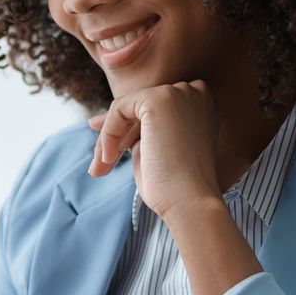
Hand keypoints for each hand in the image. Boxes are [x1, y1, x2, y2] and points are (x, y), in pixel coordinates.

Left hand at [87, 80, 224, 217]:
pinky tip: (109, 159)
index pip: (153, 111)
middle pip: (139, 107)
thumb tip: (94, 121)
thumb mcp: (154, 150)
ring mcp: (178, 93)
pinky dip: (108, 134)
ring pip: (126, 107)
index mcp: (200, 106)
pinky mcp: (159, 99)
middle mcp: (194, 92)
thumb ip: (136, 131)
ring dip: (108, 138)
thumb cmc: (173, 186)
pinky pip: (119, 109)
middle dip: (115, 134)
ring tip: (101, 169)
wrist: (189, 202)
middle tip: (99, 167)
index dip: (128, 130)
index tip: (108, 152)